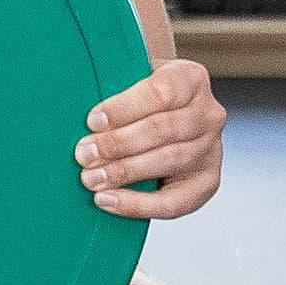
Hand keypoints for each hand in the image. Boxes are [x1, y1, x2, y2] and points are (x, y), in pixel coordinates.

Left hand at [77, 60, 224, 218]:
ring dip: (125, 172)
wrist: (163, 118)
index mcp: (191, 79)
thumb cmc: (138, 99)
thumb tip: (73, 101)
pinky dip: (139, 204)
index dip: (124, 108)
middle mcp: (209, 114)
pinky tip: (109, 200)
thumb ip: (113, 86)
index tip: (92, 121)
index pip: (161, 92)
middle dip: (118, 144)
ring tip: (91, 178)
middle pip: (164, 129)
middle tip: (84, 154)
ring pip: (169, 161)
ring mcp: (212, 149)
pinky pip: (175, 201)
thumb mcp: (130, 80)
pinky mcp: (207, 182)